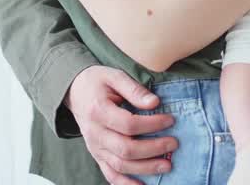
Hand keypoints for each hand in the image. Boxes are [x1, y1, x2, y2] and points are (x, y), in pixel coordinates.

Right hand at [66, 65, 177, 183]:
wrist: (75, 92)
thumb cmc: (97, 82)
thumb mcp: (115, 76)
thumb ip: (134, 89)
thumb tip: (155, 103)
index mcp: (98, 111)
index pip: (128, 124)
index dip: (152, 125)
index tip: (170, 120)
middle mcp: (94, 133)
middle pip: (126, 149)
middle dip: (153, 149)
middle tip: (174, 143)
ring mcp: (95, 147)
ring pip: (120, 166)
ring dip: (146, 168)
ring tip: (167, 164)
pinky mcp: (97, 156)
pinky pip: (110, 175)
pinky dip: (126, 184)